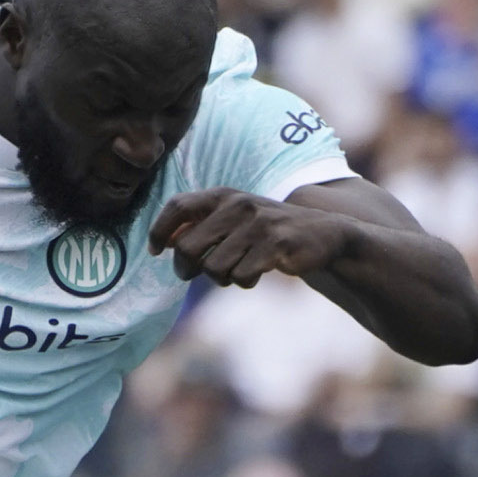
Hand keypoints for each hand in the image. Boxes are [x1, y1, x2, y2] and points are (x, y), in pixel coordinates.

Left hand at [150, 187, 358, 286]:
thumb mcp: (235, 219)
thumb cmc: (269, 231)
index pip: (178, 207)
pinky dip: (245, 281)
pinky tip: (258, 272)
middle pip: (187, 247)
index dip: (158, 230)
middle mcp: (238, 205)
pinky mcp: (276, 246)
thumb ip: (201, 226)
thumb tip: (164, 243)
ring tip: (238, 269)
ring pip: (214, 268)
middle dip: (186, 268)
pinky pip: (242, 276)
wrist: (323, 234)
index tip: (154, 251)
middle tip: (193, 274)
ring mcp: (257, 225)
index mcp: (224, 195)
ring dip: (222, 277)